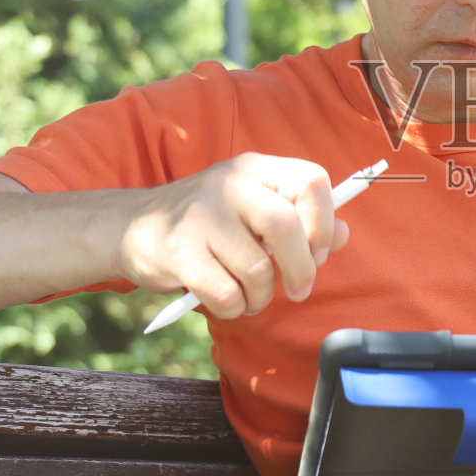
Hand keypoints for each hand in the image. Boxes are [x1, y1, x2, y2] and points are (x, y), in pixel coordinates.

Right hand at [115, 152, 350, 320]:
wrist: (133, 227)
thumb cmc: (208, 222)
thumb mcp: (254, 208)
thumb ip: (301, 220)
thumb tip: (343, 234)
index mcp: (254, 168)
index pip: (311, 181)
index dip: (324, 221)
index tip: (319, 251)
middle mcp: (228, 184)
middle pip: (285, 226)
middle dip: (302, 268)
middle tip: (298, 288)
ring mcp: (200, 217)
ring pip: (258, 269)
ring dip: (262, 296)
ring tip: (252, 295)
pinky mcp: (179, 253)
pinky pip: (227, 294)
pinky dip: (235, 307)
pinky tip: (226, 300)